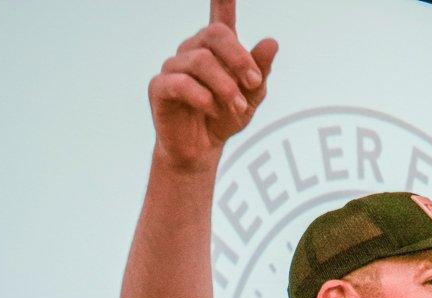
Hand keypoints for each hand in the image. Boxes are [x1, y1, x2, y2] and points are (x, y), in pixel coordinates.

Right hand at [148, 0, 277, 171]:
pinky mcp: (159, 87)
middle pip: (215, 35)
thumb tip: (271, 42)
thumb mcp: (251, 96)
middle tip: (254, 82)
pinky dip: (203, 97)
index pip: (220, 19)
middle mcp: (192, 51)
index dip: (223, 2)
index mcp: (216, 50)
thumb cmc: (225, 117)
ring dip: (226, 86)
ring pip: (201, 61)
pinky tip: (212, 109)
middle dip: (240, 58)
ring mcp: (173, 67)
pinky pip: (180, 82)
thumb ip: (260, 71)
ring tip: (237, 107)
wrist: (202, 149)